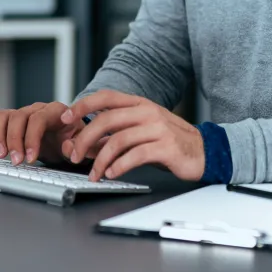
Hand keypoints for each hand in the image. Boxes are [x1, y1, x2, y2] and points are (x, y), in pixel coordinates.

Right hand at [0, 101, 89, 165]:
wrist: (67, 136)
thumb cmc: (72, 137)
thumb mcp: (80, 142)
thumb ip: (76, 145)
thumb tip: (67, 147)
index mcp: (57, 111)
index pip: (40, 118)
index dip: (32, 138)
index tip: (30, 158)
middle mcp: (39, 108)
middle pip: (20, 116)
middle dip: (16, 140)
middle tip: (17, 161)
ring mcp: (25, 112)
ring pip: (8, 117)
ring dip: (2, 136)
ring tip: (3, 156)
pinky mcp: (15, 119)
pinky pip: (1, 119)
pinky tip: (0, 149)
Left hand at [61, 91, 205, 182]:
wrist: (204, 151)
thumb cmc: (169, 142)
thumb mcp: (141, 132)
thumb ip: (116, 135)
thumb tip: (86, 145)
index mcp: (140, 104)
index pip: (106, 97)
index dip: (83, 105)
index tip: (66, 117)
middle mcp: (148, 112)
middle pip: (107, 119)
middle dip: (85, 138)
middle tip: (74, 155)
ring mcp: (158, 128)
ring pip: (118, 139)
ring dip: (100, 160)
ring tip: (94, 174)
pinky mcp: (166, 147)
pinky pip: (136, 155)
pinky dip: (119, 166)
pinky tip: (112, 173)